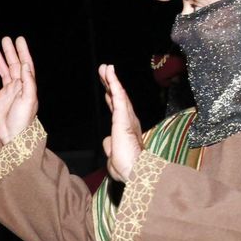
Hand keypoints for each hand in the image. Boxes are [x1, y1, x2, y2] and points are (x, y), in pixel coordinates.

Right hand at [0, 36, 38, 145]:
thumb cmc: (24, 120)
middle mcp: (17, 87)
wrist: (14, 136)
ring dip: (0, 63)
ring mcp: (7, 94)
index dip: (22, 52)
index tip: (19, 39)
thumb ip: (28, 82)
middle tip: (5, 39)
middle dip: (10, 52)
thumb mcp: (29, 99)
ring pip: (3, 74)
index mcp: (26, 85)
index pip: (25, 64)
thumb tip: (24, 64)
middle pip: (13, 66)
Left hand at [98, 64, 144, 182]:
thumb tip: (107, 141)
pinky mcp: (124, 117)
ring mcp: (127, 118)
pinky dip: (114, 83)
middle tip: (104, 70)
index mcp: (125, 130)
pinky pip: (118, 96)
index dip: (111, 97)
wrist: (135, 173)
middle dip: (110, 84)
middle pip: (118, 98)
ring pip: (118, 94)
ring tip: (105, 67)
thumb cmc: (127, 169)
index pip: (117, 110)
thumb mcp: (114, 156)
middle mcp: (128, 121)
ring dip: (111, 80)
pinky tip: (110, 73)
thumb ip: (110, 146)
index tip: (106, 88)